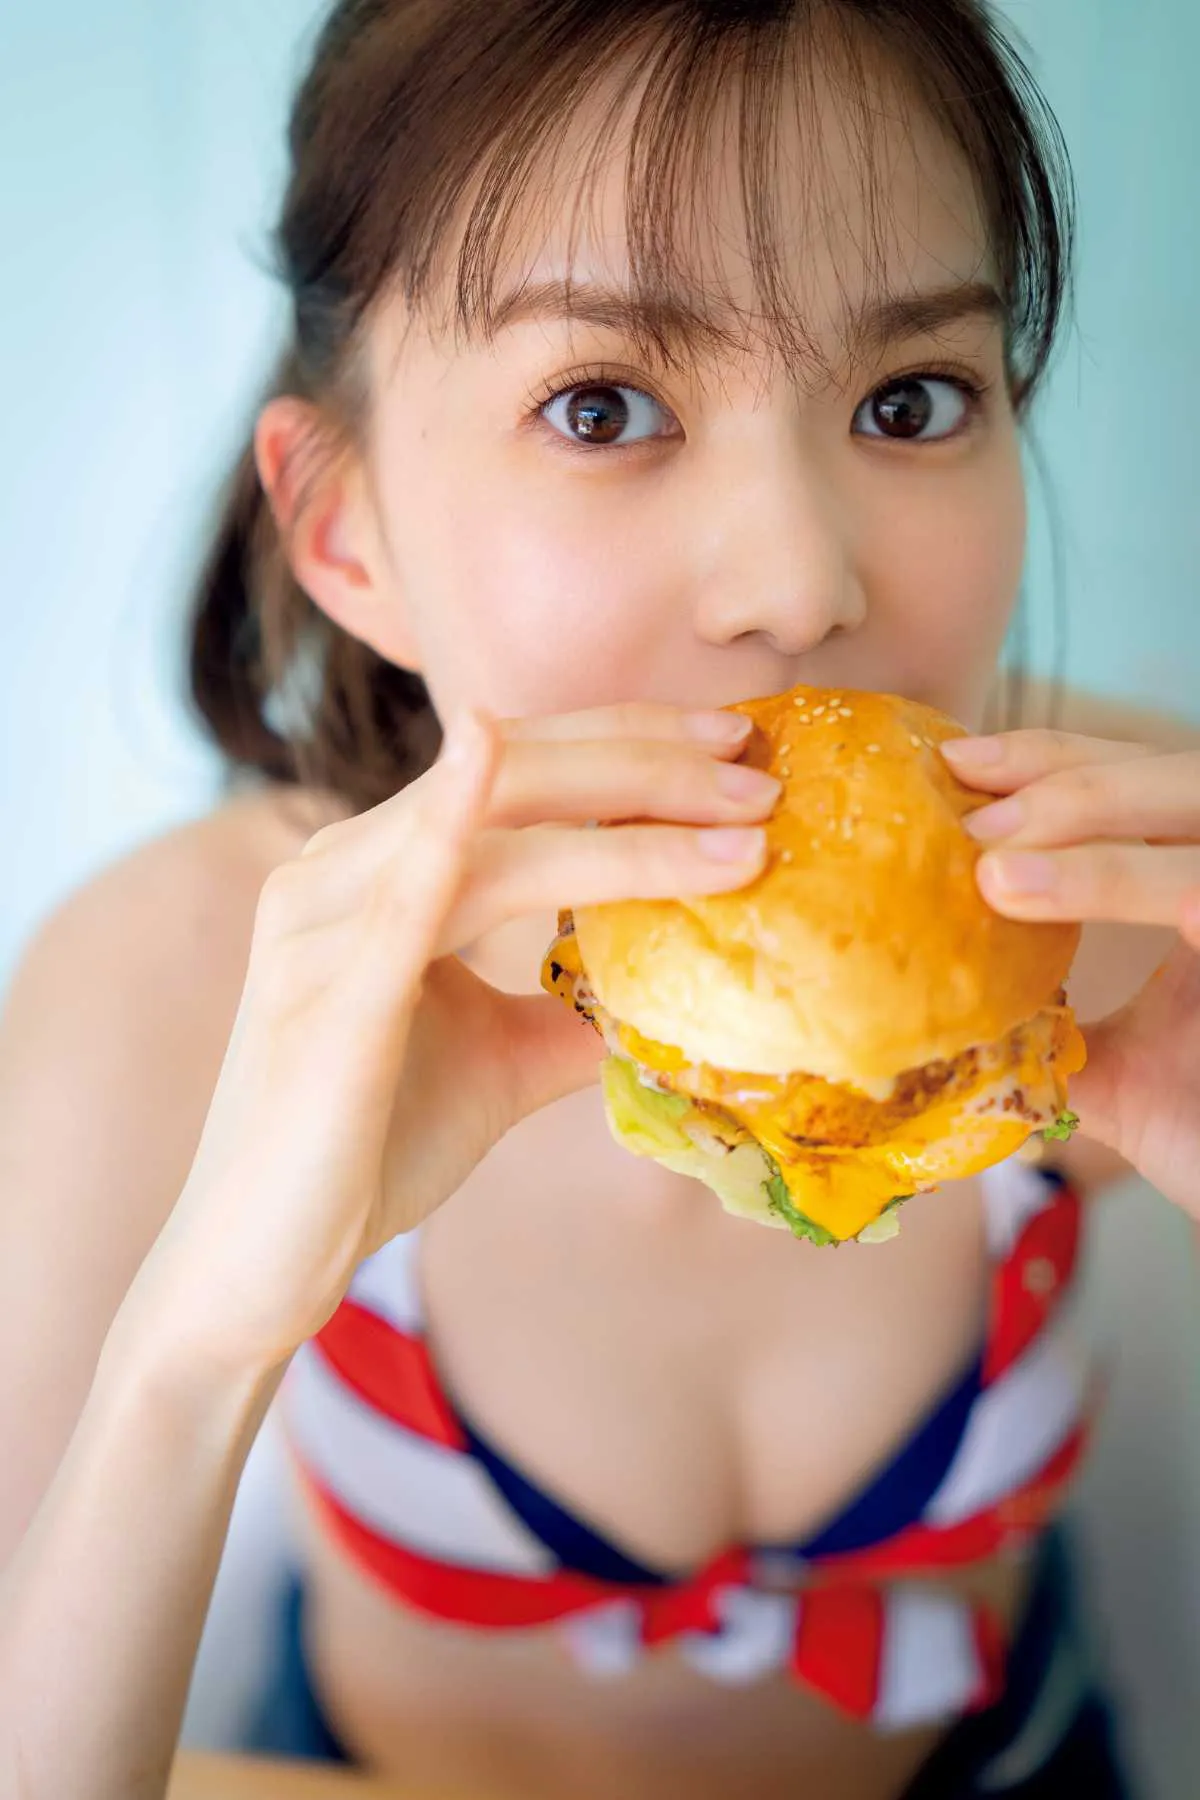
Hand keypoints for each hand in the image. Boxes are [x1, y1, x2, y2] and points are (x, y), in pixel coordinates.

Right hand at [127, 704, 776, 1370]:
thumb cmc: (370, 1147)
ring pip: (489, 835)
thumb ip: (568, 1009)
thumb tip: (672, 995)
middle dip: (645, 764)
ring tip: (736, 822)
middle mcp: (341, 870)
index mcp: (379, 869)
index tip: (734, 750)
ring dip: (623, 819)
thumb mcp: (498, 1060)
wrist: (264, 1260)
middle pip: (512, 776)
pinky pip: (396, 898)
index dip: (628, 746)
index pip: (519, 774)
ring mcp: (324, 927)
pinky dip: (446, 824)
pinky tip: (488, 751)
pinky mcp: (323, 997)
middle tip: (755, 772)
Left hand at [943, 728, 1199, 1215]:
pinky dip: (1113, 876)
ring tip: (988, 853)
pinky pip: (1199, 889)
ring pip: (1196, 804)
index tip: (957, 764)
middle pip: (1176, 771)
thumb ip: (1045, 1036)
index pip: (1144, 787)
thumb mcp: (1116, 1080)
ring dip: (1086, 812)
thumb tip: (935, 1022)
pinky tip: (1021, 887)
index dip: (1057, 762)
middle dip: (1065, 770)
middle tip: (964, 788)